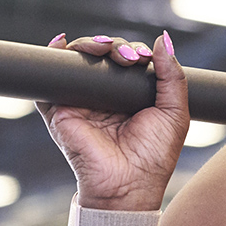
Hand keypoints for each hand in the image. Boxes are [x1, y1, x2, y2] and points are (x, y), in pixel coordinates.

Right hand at [37, 32, 188, 210]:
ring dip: (89, 45)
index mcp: (131, 95)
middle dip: (114, 46)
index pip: (128, 60)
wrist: (129, 185)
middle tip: (128, 58)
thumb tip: (162, 40)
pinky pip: (50, 81)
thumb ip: (172, 75)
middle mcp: (105, 96)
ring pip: (79, 61)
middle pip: (103, 56)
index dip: (134, 51)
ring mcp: (82, 102)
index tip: (143, 58)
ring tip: (103, 48)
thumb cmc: (155, 155)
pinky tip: (60, 43)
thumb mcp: (175, 111)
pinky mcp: (61, 111)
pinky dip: (52, 57)